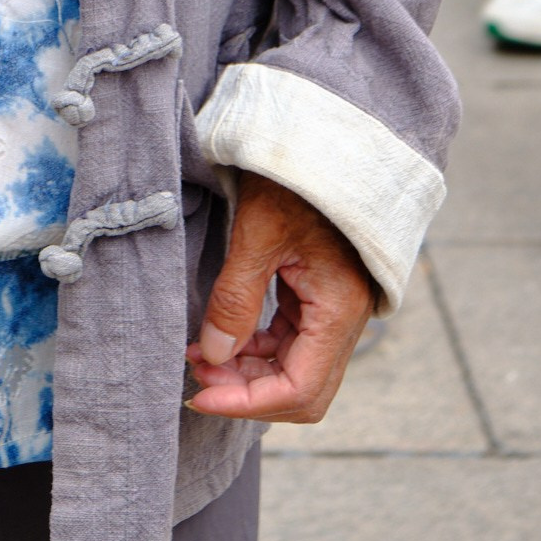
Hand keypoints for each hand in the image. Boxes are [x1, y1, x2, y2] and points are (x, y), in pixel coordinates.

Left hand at [185, 173, 374, 423]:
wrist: (319, 137)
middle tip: (195, 377)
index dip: (249, 403)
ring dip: (247, 371)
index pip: (301, 389)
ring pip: (294, 367)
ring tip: (198, 357)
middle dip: (247, 391)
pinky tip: (220, 340)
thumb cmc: (293, 177)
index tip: (201, 396)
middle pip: (302, 388)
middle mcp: (345, 317)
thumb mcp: (258, 231)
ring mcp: (334, 308)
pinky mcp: (319, 296)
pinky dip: (256, 348)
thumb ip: (236, 298)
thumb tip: (213, 357)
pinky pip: (290, 341)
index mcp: (340, 307)